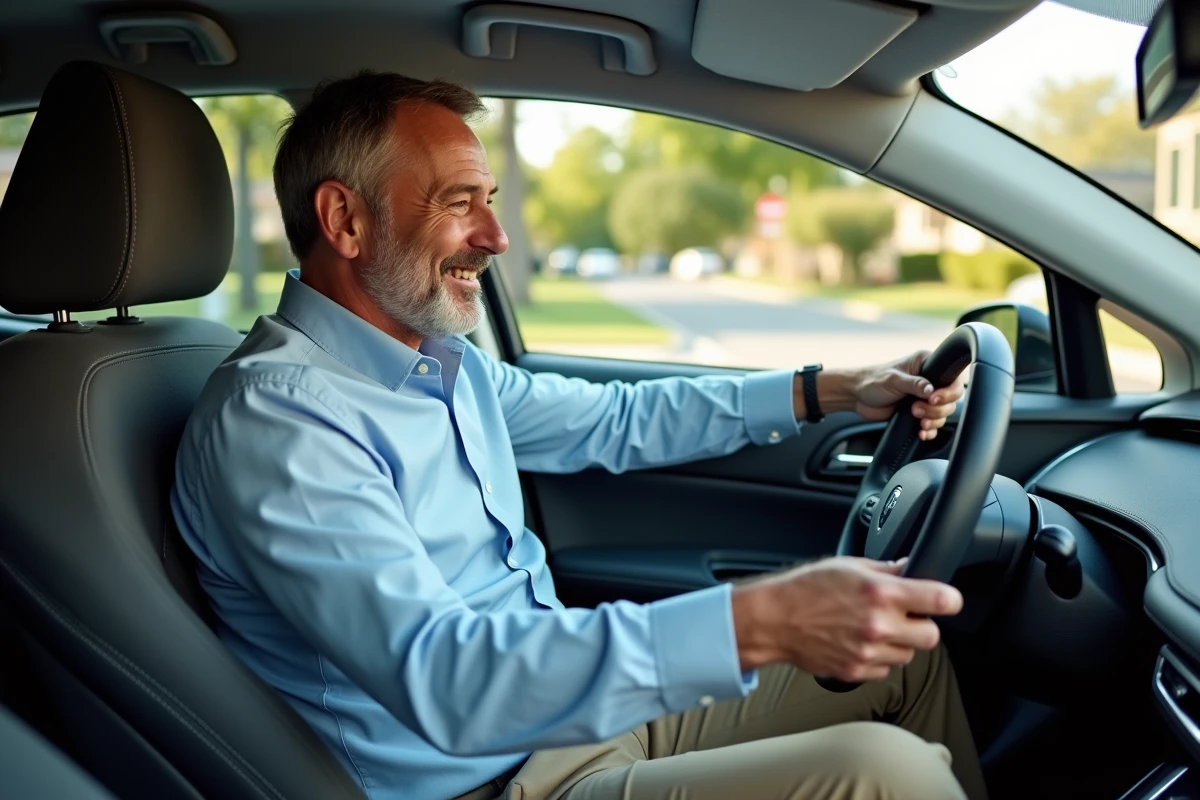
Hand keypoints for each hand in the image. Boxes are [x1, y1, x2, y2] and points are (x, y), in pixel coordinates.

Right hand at [730, 557, 962, 681]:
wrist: (774, 619)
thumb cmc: (805, 588)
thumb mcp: (848, 565)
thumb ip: (886, 569)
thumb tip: (911, 568)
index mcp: (880, 592)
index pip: (941, 600)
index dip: (948, 599)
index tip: (946, 600)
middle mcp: (879, 624)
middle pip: (931, 635)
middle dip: (921, 625)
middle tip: (904, 616)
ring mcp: (869, 652)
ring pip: (909, 655)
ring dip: (899, 643)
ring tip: (874, 628)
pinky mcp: (857, 672)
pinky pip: (886, 670)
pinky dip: (879, 659)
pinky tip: (859, 642)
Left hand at [849, 351, 964, 440]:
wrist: (857, 396)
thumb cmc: (872, 381)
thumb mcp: (893, 380)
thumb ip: (914, 384)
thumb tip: (931, 390)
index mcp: (926, 364)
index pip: (952, 378)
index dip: (948, 392)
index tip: (933, 399)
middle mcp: (930, 380)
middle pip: (951, 399)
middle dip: (937, 409)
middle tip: (916, 409)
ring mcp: (925, 397)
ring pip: (944, 413)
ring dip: (933, 420)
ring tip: (917, 420)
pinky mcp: (919, 412)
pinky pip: (933, 424)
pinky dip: (929, 430)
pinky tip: (921, 432)